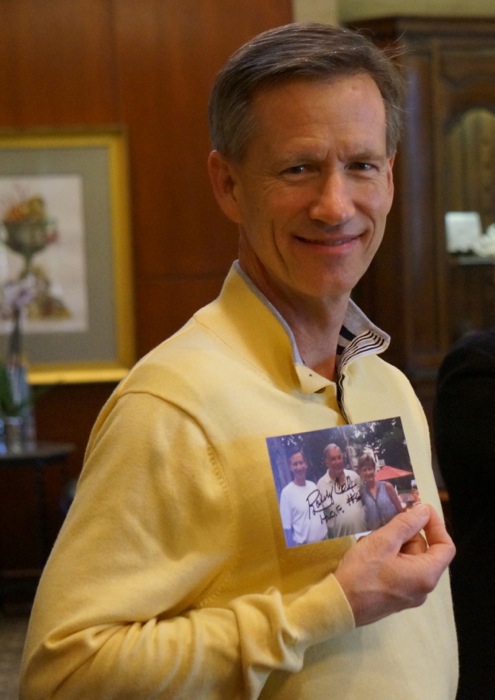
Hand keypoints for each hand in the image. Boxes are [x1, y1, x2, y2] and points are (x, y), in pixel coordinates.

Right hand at [334, 504, 454, 626]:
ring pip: (409, 559)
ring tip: (370, 539)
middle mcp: (423, 588)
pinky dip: (388, 556)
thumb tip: (424, 511)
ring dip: (393, 543)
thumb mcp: (383, 542)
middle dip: (407, 533)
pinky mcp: (395, 597)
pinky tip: (368, 552)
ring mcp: (409, 594)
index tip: (419, 511)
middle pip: (425, 551)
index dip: (436, 525)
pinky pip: (400, 570)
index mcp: (426, 575)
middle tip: (384, 523)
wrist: (339, 605)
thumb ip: (406, 524)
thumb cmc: (362, 573)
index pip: (445, 546)